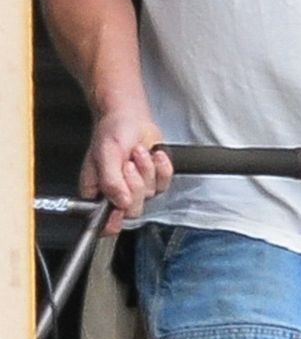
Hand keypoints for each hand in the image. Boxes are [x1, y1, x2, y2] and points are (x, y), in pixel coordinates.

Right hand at [81, 109, 173, 234]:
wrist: (129, 117)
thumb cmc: (112, 132)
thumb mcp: (106, 154)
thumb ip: (111, 181)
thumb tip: (121, 203)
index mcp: (97, 193)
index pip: (105, 221)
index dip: (115, 218)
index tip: (121, 203)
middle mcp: (117, 194)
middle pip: (133, 210)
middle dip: (134, 184)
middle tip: (128, 164)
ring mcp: (137, 189)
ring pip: (150, 194)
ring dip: (146, 169)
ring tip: (137, 152)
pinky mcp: (154, 181)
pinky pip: (165, 183)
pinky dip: (161, 166)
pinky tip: (152, 154)